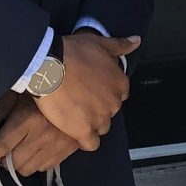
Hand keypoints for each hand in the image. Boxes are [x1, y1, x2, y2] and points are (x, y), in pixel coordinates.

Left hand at [0, 93, 80, 173]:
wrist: (75, 86)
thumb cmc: (43, 86)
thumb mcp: (15, 93)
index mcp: (27, 119)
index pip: (1, 146)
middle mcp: (42, 135)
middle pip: (13, 163)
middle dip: (1, 160)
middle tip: (0, 150)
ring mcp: (57, 145)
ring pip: (28, 169)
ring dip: (19, 163)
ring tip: (18, 150)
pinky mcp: (68, 150)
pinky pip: (45, 167)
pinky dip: (36, 163)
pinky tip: (34, 150)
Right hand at [32, 31, 140, 151]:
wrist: (49, 66)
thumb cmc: (71, 53)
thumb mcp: (100, 42)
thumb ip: (120, 45)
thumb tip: (136, 41)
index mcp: (119, 84)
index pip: (119, 95)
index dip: (104, 93)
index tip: (92, 89)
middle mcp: (113, 103)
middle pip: (109, 112)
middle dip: (97, 108)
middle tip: (80, 100)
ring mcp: (100, 119)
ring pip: (102, 128)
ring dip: (91, 124)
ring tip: (74, 114)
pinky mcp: (84, 131)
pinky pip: (91, 144)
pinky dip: (84, 140)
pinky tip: (75, 132)